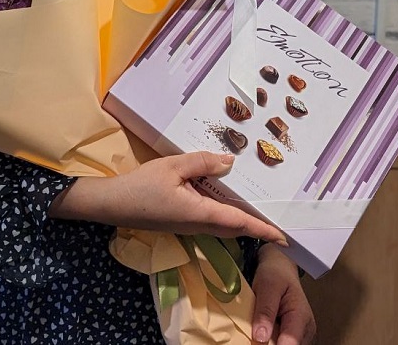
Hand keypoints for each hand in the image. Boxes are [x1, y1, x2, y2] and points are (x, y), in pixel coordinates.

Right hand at [49, 151, 288, 244]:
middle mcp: (199, 224)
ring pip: (223, 223)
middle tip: (275, 216)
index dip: (262, 229)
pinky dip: (224, 210)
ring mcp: (189, 225)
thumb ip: (201, 162)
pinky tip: (223, 193)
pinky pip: (210, 218)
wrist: (114, 204)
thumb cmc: (142, 186)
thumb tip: (229, 162)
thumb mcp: (172, 167)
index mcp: (200, 213)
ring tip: (256, 204)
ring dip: (240, 217)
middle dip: (256, 224)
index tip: (284, 236)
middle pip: (234, 226)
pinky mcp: (181, 220)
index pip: (239, 222)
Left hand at [251, 243, 315, 344]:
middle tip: (255, 332)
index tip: (258, 339)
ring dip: (270, 342)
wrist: (280, 269)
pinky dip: (271, 340)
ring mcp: (301, 334)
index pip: (290, 342)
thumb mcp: (267, 286)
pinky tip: (263, 330)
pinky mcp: (294, 336)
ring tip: (258, 328)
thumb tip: (261, 336)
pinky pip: (282, 342)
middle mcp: (305, 329)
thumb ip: (265, 310)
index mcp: (300, 316)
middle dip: (270, 343)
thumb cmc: (275, 274)